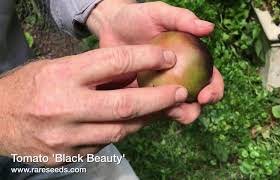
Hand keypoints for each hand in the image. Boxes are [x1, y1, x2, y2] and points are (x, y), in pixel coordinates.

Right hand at [0, 45, 186, 165]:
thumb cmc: (29, 87)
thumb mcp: (58, 67)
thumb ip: (94, 72)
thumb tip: (133, 74)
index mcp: (62, 75)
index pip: (115, 62)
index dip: (147, 59)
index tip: (167, 59)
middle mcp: (64, 107)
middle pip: (125, 105)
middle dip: (159, 99)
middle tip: (180, 93)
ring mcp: (65, 136)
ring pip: (120, 130)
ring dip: (145, 119)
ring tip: (161, 110)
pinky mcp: (67, 155)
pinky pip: (105, 144)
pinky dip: (120, 132)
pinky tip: (128, 124)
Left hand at [87, 0, 223, 123]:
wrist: (110, 26)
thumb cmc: (137, 17)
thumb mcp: (159, 13)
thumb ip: (182, 19)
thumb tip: (209, 28)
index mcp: (192, 61)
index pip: (212, 80)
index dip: (214, 91)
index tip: (204, 96)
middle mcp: (180, 78)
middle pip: (196, 102)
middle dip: (194, 110)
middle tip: (182, 109)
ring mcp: (160, 89)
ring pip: (174, 109)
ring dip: (173, 114)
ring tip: (164, 110)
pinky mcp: (142, 95)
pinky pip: (150, 109)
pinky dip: (151, 112)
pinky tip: (144, 109)